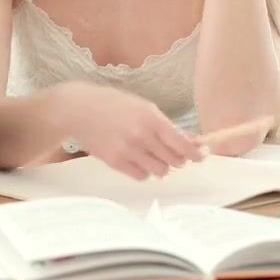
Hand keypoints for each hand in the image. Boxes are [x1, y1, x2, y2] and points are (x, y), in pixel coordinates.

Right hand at [53, 82, 206, 179]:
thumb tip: (189, 141)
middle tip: (172, 153)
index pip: (182, 144)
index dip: (196, 153)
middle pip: (174, 161)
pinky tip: (137, 159)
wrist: (79, 109)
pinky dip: (143, 171)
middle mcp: (142, 136)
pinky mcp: (115, 162)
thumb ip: (165, 124)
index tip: (201, 155)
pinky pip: (141, 176)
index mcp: (151, 118)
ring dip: (160, 166)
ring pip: (160, 171)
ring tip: (151, 155)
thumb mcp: (142, 106)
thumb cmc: (112, 104)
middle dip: (177, 158)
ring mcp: (128, 150)